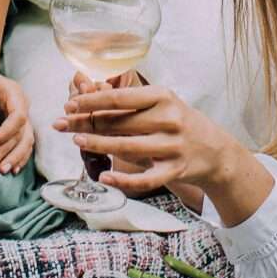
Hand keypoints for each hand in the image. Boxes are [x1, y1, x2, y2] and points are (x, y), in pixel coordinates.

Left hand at [0, 65, 33, 174]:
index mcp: (14, 94)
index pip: (18, 116)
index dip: (6, 132)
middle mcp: (22, 107)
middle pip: (22, 133)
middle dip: (8, 150)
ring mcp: (21, 118)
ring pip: (26, 142)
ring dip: (15, 158)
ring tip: (1, 171)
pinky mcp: (16, 128)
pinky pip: (24, 145)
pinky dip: (20, 158)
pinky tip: (12, 170)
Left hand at [51, 80, 236, 193]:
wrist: (216, 151)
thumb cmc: (180, 122)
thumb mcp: (162, 104)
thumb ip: (130, 104)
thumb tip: (87, 99)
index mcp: (163, 97)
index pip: (120, 98)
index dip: (91, 101)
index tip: (69, 104)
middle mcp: (168, 120)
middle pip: (118, 123)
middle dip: (85, 122)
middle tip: (61, 123)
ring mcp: (172, 147)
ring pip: (127, 147)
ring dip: (98, 145)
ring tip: (76, 141)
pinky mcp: (175, 170)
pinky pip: (144, 179)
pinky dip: (122, 180)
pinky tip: (103, 177)